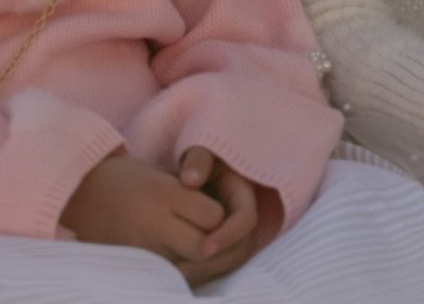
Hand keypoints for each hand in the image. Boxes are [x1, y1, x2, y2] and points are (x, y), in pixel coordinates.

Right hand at [58, 150, 228, 277]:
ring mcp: (138, 246)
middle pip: (202, 247)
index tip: (210, 211)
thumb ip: (190, 197)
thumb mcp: (160, 176)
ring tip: (188, 247)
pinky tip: (172, 258)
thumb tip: (224, 221)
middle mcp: (152, 221)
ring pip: (185, 266)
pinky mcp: (127, 263)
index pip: (213, 216)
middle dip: (210, 244)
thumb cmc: (125, 178)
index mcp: (164, 193)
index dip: (218, 216)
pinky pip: (163, 274)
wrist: (76, 193)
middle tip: (204, 235)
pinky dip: (173, 269)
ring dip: (192, 261)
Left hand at [174, 147, 264, 285]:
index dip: (229, 234)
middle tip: (185, 268)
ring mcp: (234, 230)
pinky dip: (202, 268)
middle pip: (242, 246)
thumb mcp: (202, 150)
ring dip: (208, 269)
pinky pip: (219, 261)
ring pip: (232, 258)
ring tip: (178, 272)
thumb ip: (199, 160)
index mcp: (243, 192)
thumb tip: (191, 180)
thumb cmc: (200, 155)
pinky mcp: (221, 241)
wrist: (194, 164)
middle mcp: (243, 215)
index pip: (246, 219)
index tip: (205, 247)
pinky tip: (177, 270)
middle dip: (217, 260)